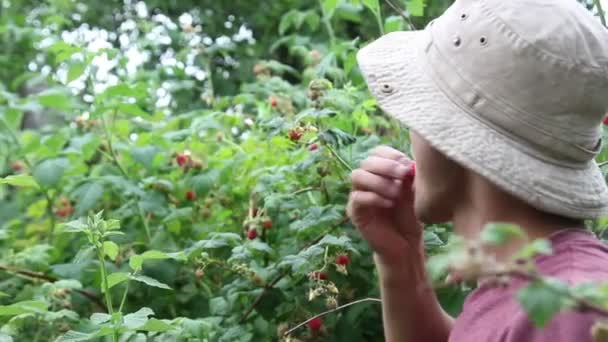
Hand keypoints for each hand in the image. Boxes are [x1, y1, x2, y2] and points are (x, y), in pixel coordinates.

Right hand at [347, 145, 422, 265]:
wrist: (405, 245)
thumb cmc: (410, 217)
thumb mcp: (414, 194)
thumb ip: (409, 178)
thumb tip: (409, 163)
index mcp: (380, 173)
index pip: (377, 153)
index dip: (391, 155)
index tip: (408, 165)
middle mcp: (367, 181)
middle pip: (366, 162)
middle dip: (386, 166)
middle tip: (403, 175)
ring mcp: (358, 196)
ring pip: (357, 176)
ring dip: (379, 181)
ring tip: (397, 193)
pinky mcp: (355, 212)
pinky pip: (357, 197)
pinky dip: (374, 197)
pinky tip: (390, 203)